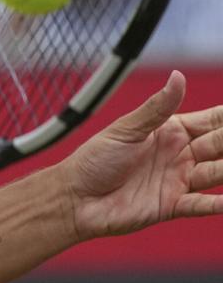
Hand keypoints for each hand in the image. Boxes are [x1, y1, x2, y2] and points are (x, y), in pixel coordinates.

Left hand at [60, 71, 222, 240]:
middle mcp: (180, 155)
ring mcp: (178, 181)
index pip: (214, 121)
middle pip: (221, 146)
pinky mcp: (172, 206)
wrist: (74, 198)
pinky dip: (218, 204)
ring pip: (218, 173)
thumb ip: (156, 108)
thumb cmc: (94, 161)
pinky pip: (202, 205)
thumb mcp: (126, 130)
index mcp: (170, 131)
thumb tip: (177, 76)